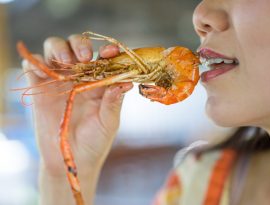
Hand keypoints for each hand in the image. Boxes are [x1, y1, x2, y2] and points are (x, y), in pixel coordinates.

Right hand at [22, 34, 132, 177]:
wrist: (72, 158)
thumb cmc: (95, 141)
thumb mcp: (108, 122)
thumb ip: (113, 103)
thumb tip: (125, 83)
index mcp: (99, 81)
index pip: (102, 58)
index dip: (108, 51)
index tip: (111, 52)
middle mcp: (79, 76)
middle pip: (76, 46)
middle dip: (80, 45)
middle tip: (85, 58)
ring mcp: (59, 80)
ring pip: (55, 49)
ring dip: (59, 48)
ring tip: (65, 62)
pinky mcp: (40, 88)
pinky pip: (33, 66)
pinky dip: (35, 62)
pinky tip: (42, 70)